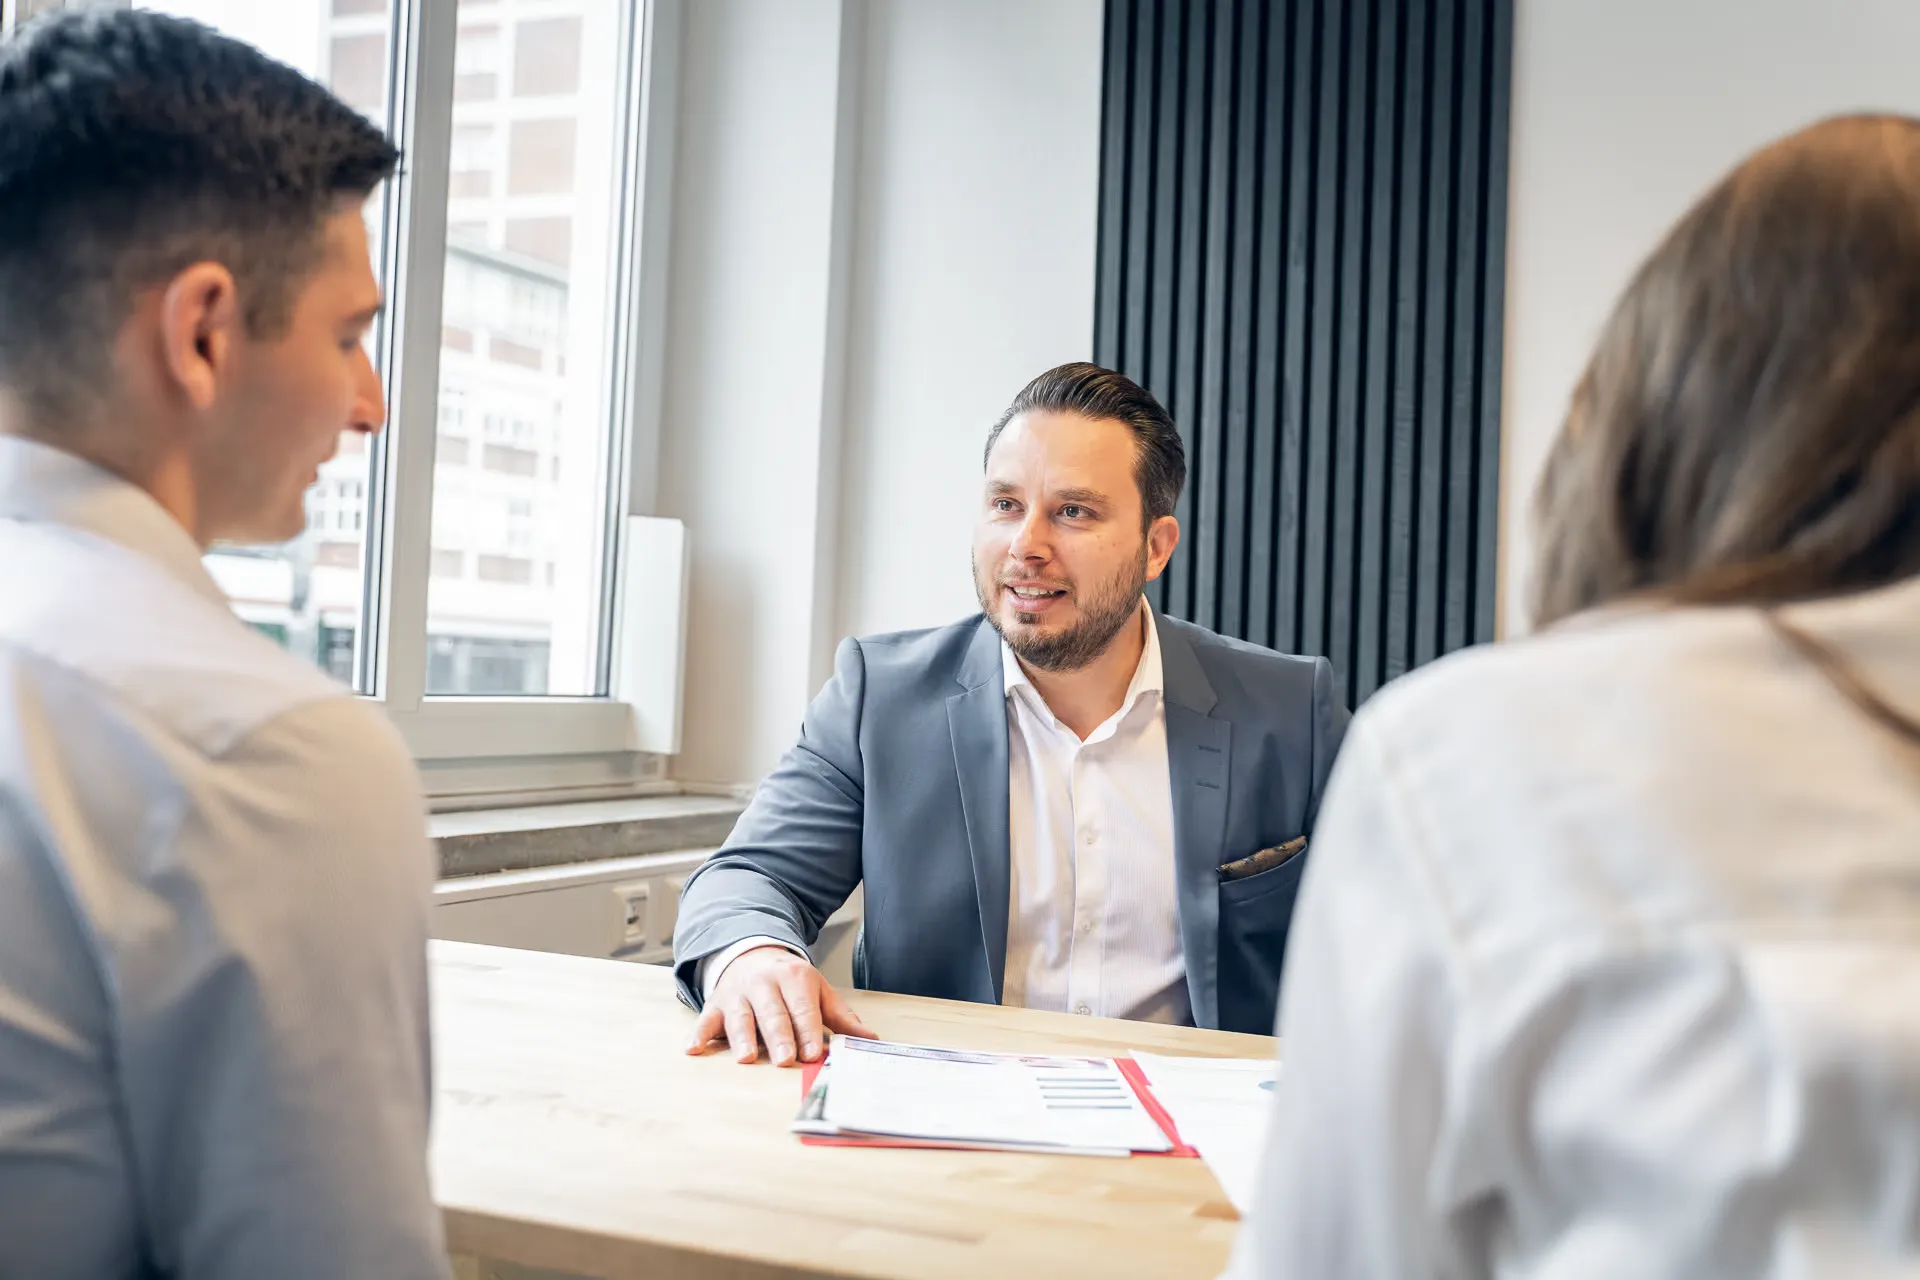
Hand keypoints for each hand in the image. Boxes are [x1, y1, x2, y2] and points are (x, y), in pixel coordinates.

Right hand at [686, 945, 875, 1065]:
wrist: (751, 952)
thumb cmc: (789, 981)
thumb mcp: (817, 990)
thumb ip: (841, 1016)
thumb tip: (870, 1039)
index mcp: (795, 978)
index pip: (803, 1008)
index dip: (808, 1031)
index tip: (813, 1053)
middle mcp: (765, 984)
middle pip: (773, 1014)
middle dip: (779, 1037)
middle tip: (785, 1060)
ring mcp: (738, 993)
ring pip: (741, 1017)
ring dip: (742, 1038)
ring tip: (745, 1058)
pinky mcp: (716, 1003)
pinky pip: (706, 1018)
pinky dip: (699, 1034)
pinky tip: (694, 1049)